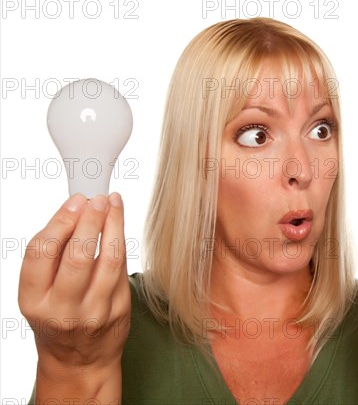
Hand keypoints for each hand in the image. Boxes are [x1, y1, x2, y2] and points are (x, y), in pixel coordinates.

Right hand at [18, 193, 130, 374]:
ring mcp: (94, 311)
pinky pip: (122, 270)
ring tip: (113, 204)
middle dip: (91, 221)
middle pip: (79, 255)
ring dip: (113, 225)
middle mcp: (63, 309)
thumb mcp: (38, 292)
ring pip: (109, 259)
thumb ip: (50, 257)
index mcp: (34, 300)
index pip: (42, 253)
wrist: (79, 359)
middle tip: (98, 199)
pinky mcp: (119, 310)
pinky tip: (119, 226)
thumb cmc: (56, 316)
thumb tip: (72, 212)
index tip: (74, 202)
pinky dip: (121, 243)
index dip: (60, 221)